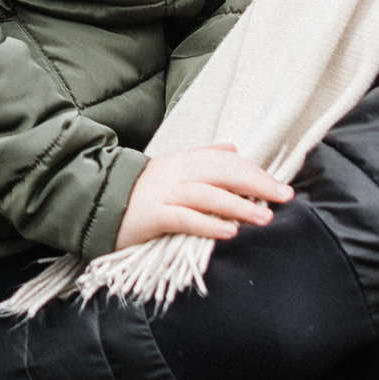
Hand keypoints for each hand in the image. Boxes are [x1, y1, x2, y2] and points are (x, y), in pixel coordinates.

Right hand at [115, 144, 291, 249]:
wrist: (95, 201)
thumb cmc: (141, 190)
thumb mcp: (174, 167)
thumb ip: (204, 157)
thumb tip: (235, 147)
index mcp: (183, 160)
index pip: (226, 161)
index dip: (254, 171)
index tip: (280, 185)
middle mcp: (175, 173)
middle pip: (222, 173)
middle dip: (256, 184)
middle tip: (283, 197)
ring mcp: (163, 193)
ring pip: (207, 195)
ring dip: (238, 206)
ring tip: (264, 218)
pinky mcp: (152, 216)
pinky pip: (184, 219)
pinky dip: (208, 225)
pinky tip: (229, 232)